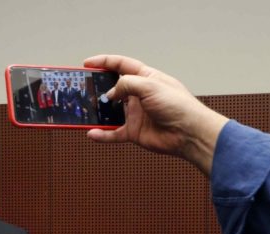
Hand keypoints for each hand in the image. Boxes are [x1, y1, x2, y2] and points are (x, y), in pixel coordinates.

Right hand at [82, 54, 228, 174]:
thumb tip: (110, 94)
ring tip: (83, 110)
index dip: (105, 62)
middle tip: (81, 88)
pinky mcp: (133, 132)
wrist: (188, 133)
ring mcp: (135, 114)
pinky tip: (92, 133)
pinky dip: (102, 134)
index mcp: (146, 78)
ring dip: (97, 112)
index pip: (122, 65)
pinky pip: (113, 133)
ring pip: (110, 111)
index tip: (87, 63)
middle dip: (97, 88)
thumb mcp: (150, 86)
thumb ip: (126, 85)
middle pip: (113, 88)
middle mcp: (139, 95)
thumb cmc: (177, 105)